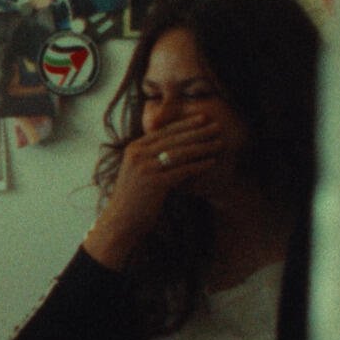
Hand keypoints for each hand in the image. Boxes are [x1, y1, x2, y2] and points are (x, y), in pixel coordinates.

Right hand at [83, 114, 222, 268]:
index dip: (185, 124)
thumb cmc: (132, 198)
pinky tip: (211, 162)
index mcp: (133, 149)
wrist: (120, 221)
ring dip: (202, 147)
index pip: (163, 131)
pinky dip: (199, 165)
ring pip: (180, 153)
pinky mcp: (155, 183)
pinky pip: (183, 170)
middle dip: (198, 131)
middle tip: (217, 126)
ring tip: (219, 143)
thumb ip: (148, 156)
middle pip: (174, 139)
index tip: (202, 118)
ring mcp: (146, 168)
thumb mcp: (136, 171)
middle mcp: (138, 155)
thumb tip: (170, 146)